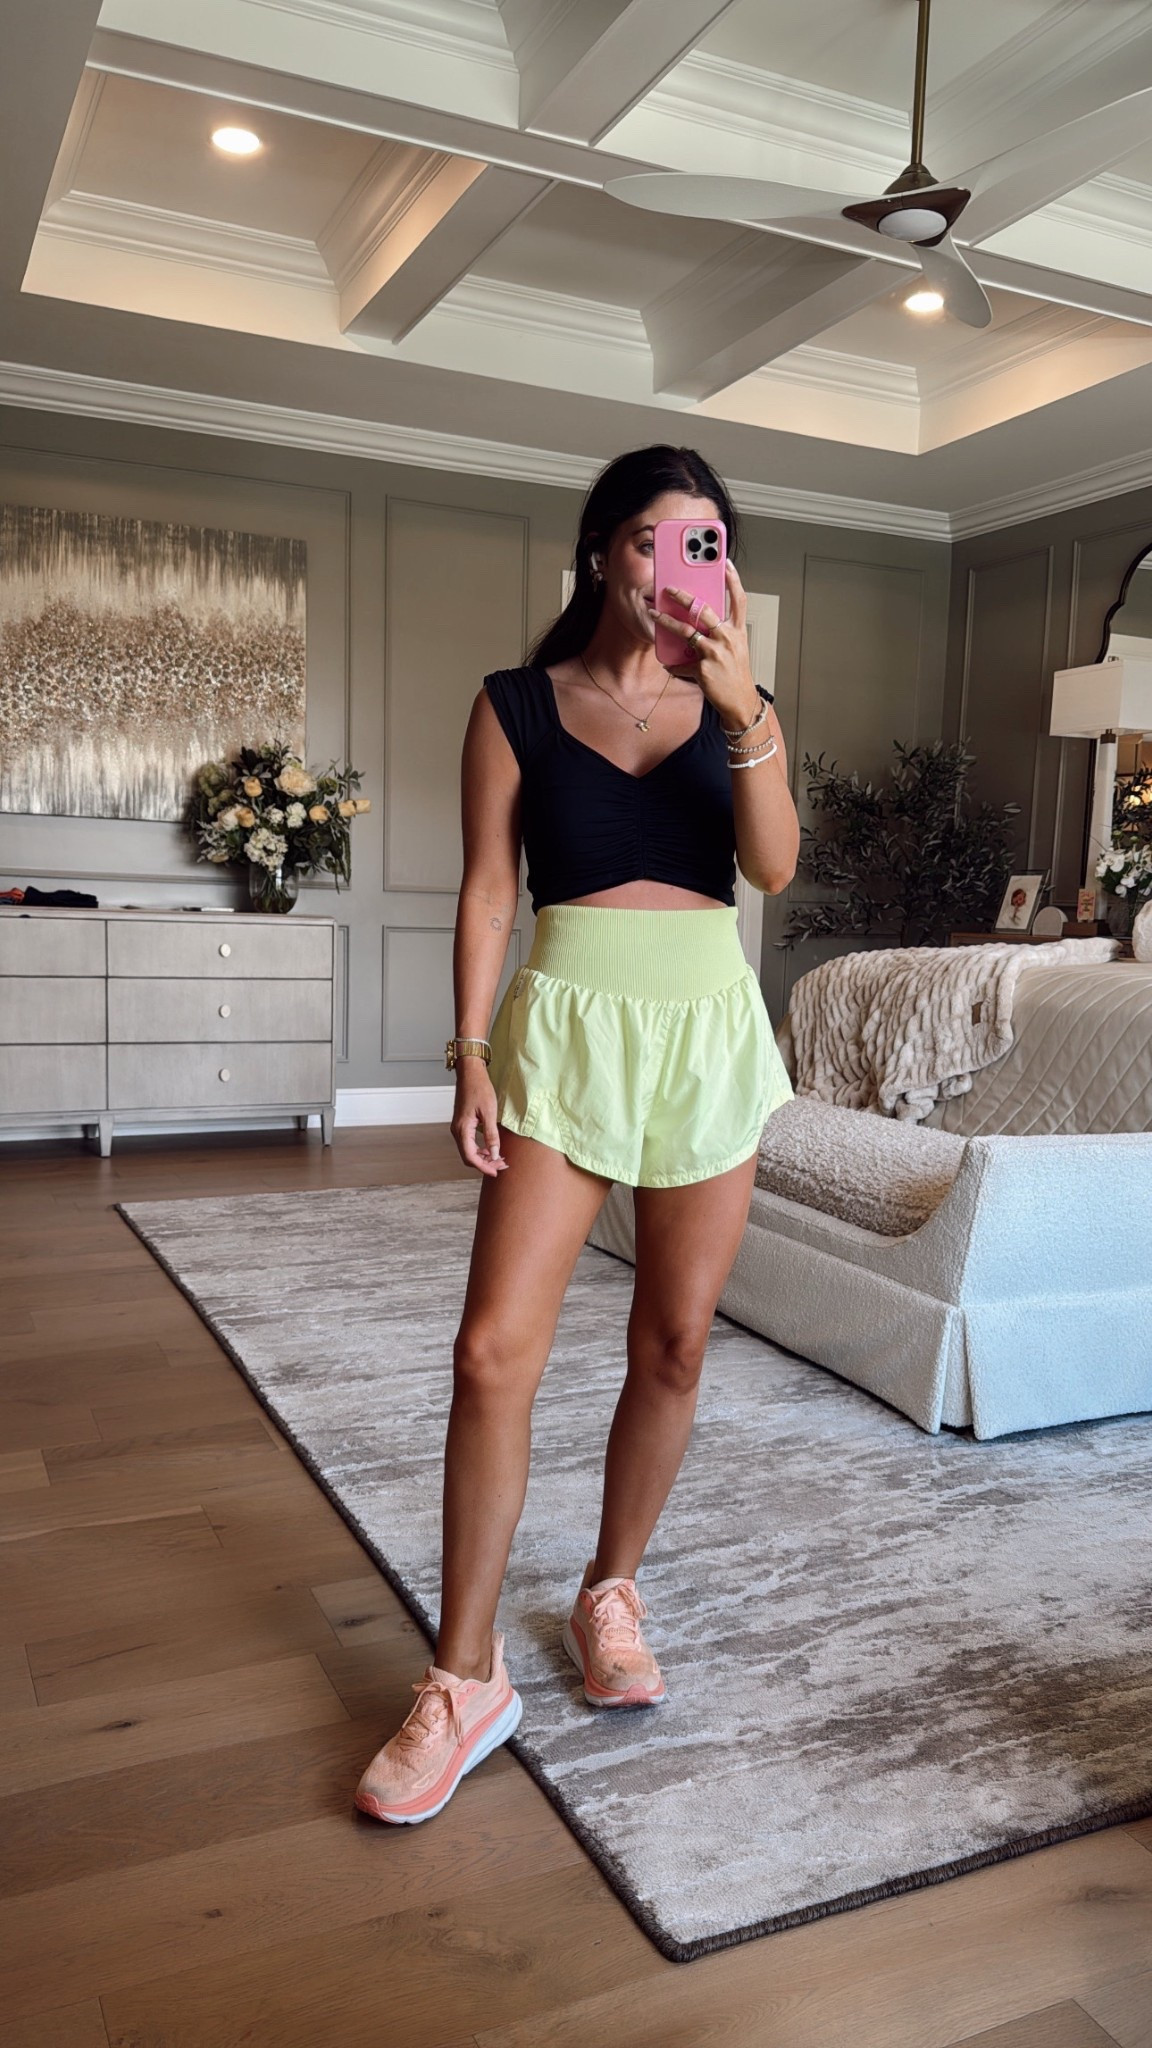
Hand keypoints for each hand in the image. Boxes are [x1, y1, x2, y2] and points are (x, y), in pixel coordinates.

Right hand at [451, 1068, 508, 1176]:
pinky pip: (469, 1143)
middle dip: (485, 1164)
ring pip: (468, 1150)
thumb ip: (492, 1135)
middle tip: (502, 1165)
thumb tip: (495, 1154)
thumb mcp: (489, 1112)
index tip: (496, 1171)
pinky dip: (480, 1149)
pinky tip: (491, 1148)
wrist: (470, 1073)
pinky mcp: (462, 1124)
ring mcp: (458, 1128)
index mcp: (462, 1129)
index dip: (483, 1167)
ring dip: (483, 1157)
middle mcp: (457, 1131)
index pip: (470, 1157)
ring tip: (499, 1158)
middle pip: (468, 1156)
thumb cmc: (480, 1089)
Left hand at [654, 560, 757, 729]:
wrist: (740, 702)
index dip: (733, 580)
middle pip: (703, 610)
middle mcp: (727, 638)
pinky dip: (673, 664)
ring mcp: (714, 653)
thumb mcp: (736, 649)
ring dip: (666, 622)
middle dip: (683, 597)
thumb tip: (699, 621)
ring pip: (685, 631)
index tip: (725, 563)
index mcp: (737, 631)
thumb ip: (722, 632)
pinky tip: (668, 663)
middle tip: (669, 589)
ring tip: (654, 614)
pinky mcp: (702, 669)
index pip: (738, 600)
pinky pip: (681, 663)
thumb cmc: (736, 674)